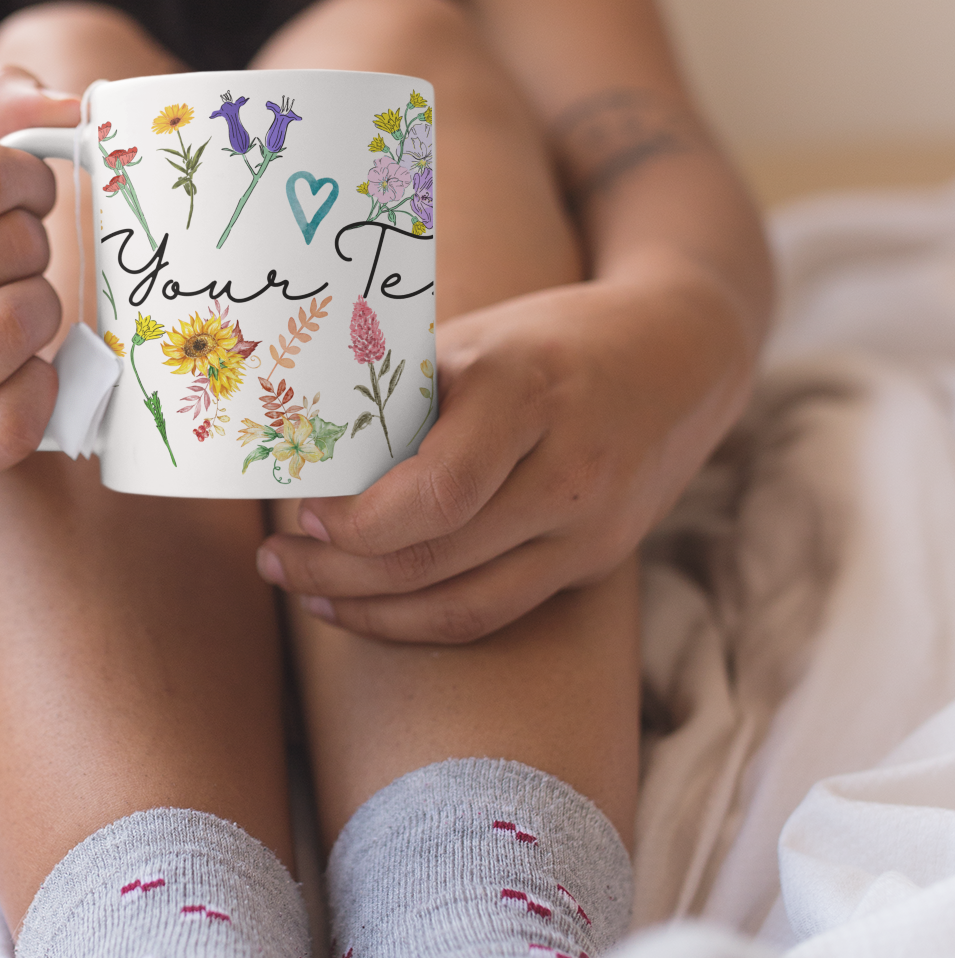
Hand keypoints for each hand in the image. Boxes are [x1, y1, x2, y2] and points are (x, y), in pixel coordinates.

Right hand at [0, 66, 80, 478]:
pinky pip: (21, 417)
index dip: (28, 179)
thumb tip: (63, 108)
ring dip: (41, 306)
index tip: (20, 194)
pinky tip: (20, 371)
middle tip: (11, 259)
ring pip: (18, 323)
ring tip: (13, 307)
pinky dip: (43, 387)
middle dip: (31, 244)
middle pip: (9, 249)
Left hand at [256, 272, 746, 641]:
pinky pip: (494, 612)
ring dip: (370, 611)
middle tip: (274, 560)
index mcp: (528, 392)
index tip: (302, 512)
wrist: (683, 356)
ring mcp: (590, 528)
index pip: (438, 490)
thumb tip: (295, 437)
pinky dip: (421, 621)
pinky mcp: (594, 564)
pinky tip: (367, 608)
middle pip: (436, 557)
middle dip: (338, 572)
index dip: (359, 521)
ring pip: (462, 605)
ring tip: (305, 591)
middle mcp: (568, 469)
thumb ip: (401, 390)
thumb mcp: (477, 337)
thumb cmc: (550, 339)